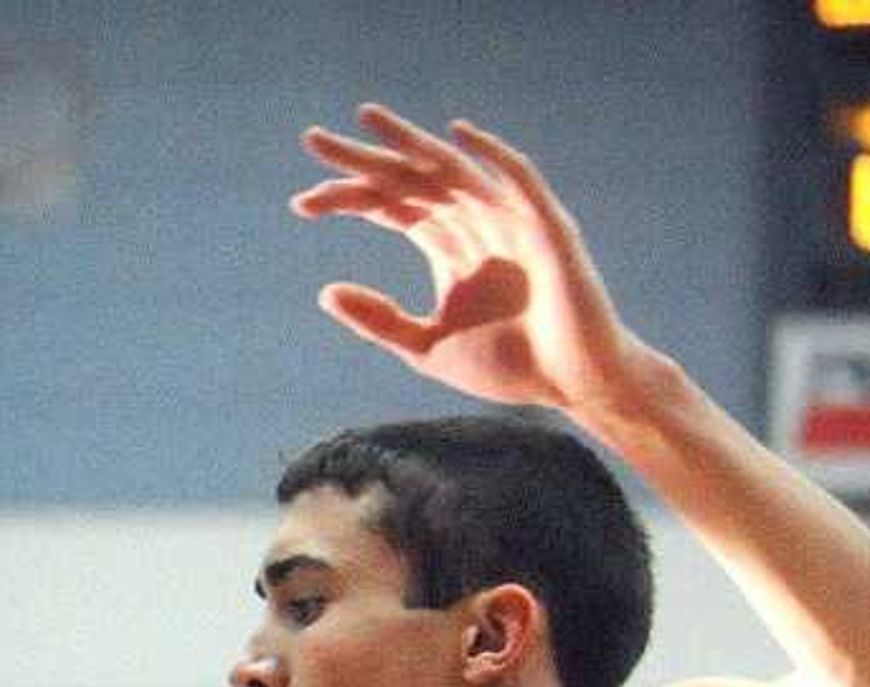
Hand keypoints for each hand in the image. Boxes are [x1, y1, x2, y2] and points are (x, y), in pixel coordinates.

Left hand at [294, 108, 657, 423]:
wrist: (568, 384)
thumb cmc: (507, 366)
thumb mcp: (425, 347)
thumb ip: (380, 320)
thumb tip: (325, 291)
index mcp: (446, 245)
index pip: (390, 205)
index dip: (348, 198)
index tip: (300, 204)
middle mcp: (474, 222)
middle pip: (411, 179)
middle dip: (364, 160)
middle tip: (312, 142)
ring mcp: (509, 220)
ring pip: (453, 170)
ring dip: (412, 143)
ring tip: (370, 120)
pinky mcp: (545, 227)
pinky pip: (517, 181)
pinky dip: (491, 156)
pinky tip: (456, 137)